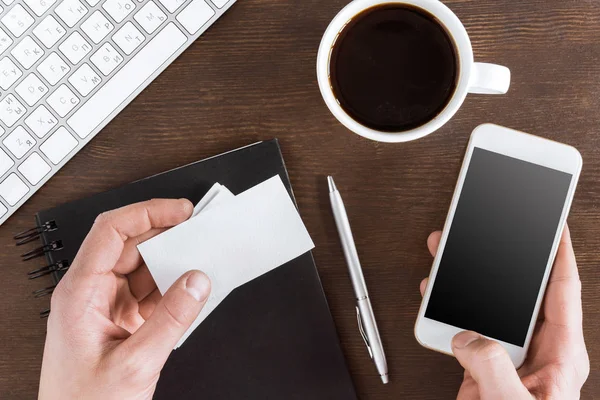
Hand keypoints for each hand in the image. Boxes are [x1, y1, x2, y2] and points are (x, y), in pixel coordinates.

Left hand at [39, 199, 211, 399]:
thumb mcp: (134, 363)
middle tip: (198, 230)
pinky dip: (173, 289)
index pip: (111, 232)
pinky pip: (151, 292)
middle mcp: (91, 293)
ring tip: (200, 260)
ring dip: (172, 264)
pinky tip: (190, 290)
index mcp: (80, 293)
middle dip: (166, 236)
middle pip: (130, 246)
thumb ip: (171, 320)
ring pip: (144, 269)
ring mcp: (107, 307)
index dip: (147, 213)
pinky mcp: (122, 321)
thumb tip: (197, 282)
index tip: (179, 211)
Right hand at [420, 225, 588, 399]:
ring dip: (467, 280)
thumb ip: (493, 368)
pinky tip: (433, 295)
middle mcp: (535, 350)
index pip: (562, 292)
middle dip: (502, 257)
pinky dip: (447, 311)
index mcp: (559, 355)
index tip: (551, 227)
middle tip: (487, 231)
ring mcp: (507, 357)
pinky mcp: (483, 366)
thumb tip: (468, 337)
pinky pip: (465, 329)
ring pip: (488, 306)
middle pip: (520, 291)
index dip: (558, 255)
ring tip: (449, 252)